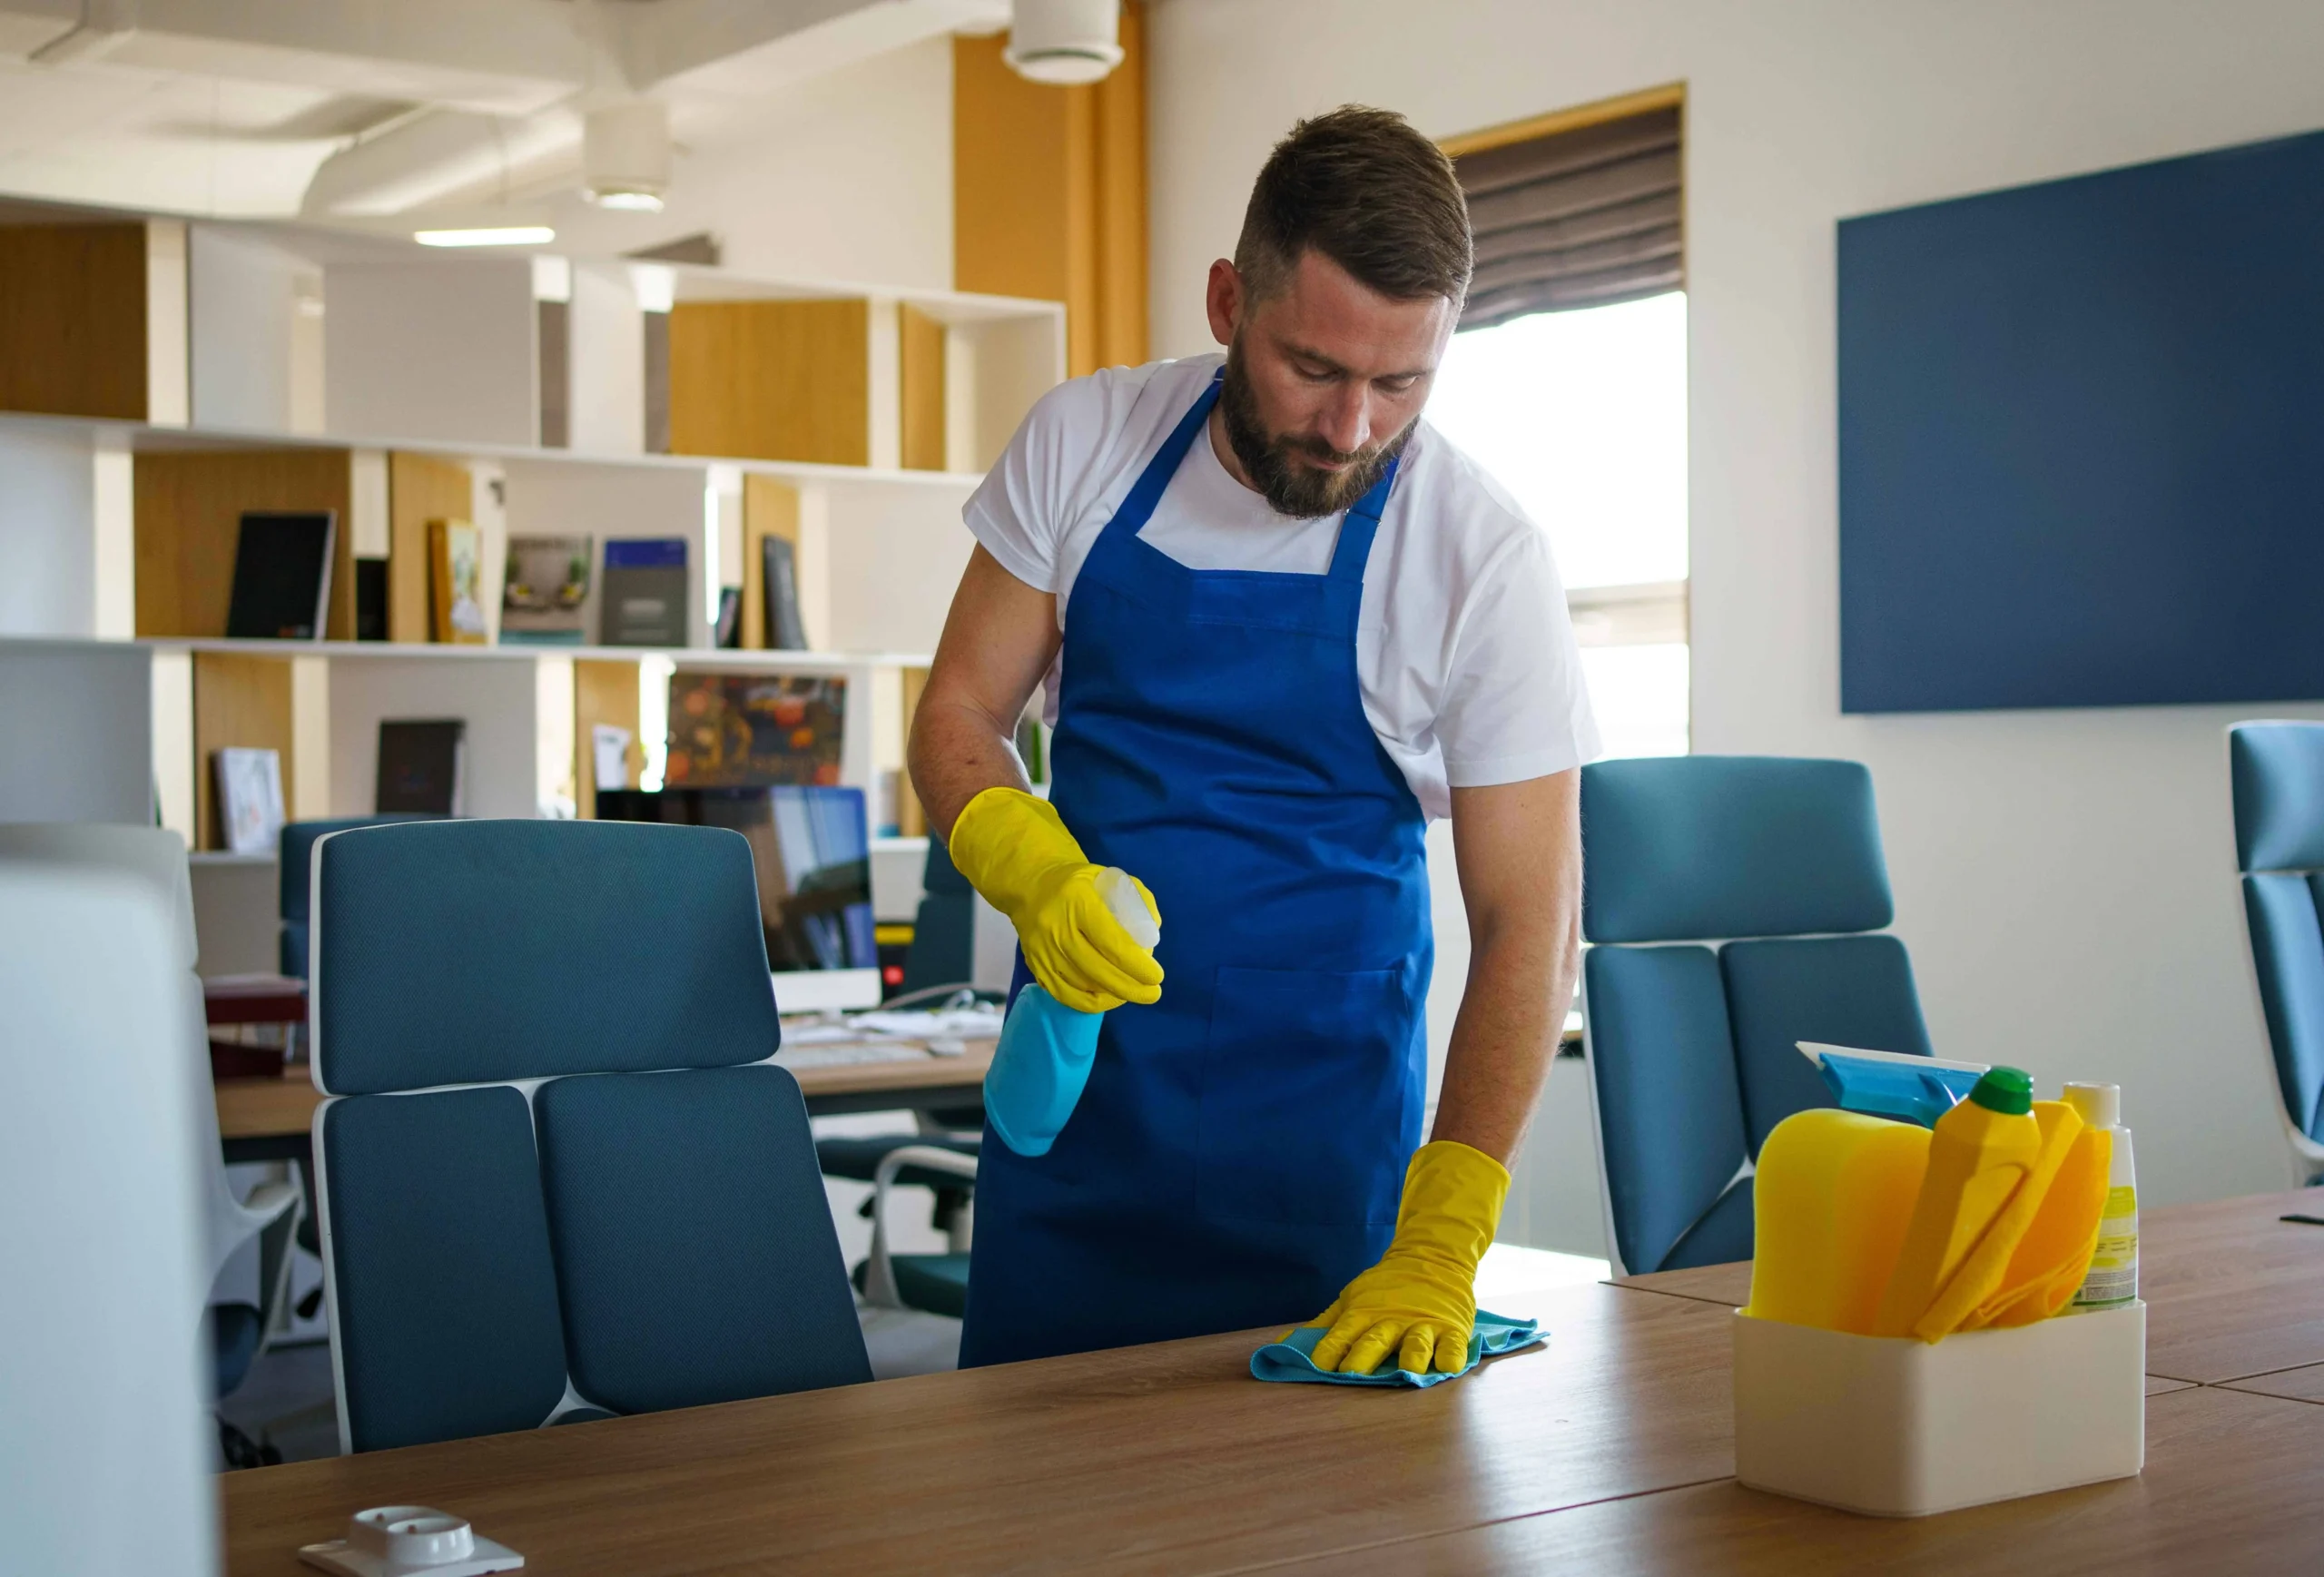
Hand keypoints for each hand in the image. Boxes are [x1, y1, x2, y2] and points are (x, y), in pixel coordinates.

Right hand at [946, 787, 1161, 1013]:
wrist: (1032, 886)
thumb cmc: (1080, 884)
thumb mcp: (1111, 878)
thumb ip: (1138, 901)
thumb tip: (1152, 935)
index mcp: (1079, 900)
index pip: (1112, 942)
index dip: (1137, 965)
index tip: (1156, 976)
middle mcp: (1057, 927)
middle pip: (1098, 969)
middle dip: (1131, 986)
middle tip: (1153, 993)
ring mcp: (1043, 950)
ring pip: (1083, 985)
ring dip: (1114, 995)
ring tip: (1134, 993)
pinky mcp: (1035, 966)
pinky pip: (1065, 995)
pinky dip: (1090, 1002)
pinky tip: (1108, 998)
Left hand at [1306, 1141, 1509, 1374]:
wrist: (1432, 1256)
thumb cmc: (1385, 1288)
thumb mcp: (1351, 1300)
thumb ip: (1322, 1326)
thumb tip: (1281, 1344)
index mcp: (1365, 1313)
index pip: (1343, 1332)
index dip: (1330, 1348)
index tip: (1318, 1365)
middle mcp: (1392, 1320)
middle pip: (1376, 1339)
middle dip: (1364, 1356)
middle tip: (1353, 1374)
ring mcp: (1424, 1324)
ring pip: (1416, 1342)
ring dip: (1412, 1356)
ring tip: (1408, 1371)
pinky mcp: (1452, 1329)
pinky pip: (1453, 1344)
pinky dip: (1452, 1354)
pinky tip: (1449, 1365)